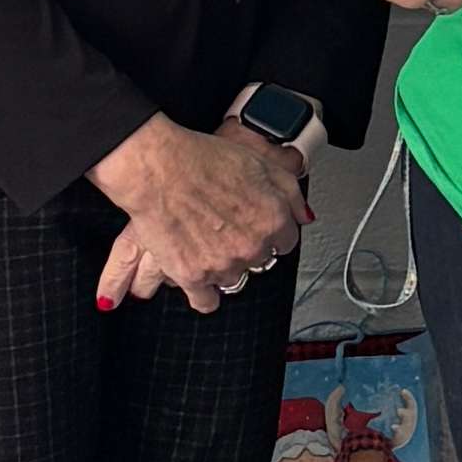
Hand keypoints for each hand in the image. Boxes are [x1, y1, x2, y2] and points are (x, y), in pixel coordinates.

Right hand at [88, 116, 304, 315]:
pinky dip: (204, 294)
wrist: (158, 168)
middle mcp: (252, 246)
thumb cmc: (203, 159)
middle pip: (260, 261)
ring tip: (206, 243)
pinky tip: (201, 280)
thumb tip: (304, 217)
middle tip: (226, 227)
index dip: (270, 231)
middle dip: (247, 246)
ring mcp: (223, 265)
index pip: (286, 242)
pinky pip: (207, 301)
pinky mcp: (193, 277)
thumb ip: (290, 193)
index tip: (257, 226)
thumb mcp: (260, 163)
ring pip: (234, 279)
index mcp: (273, 219)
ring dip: (224, 266)